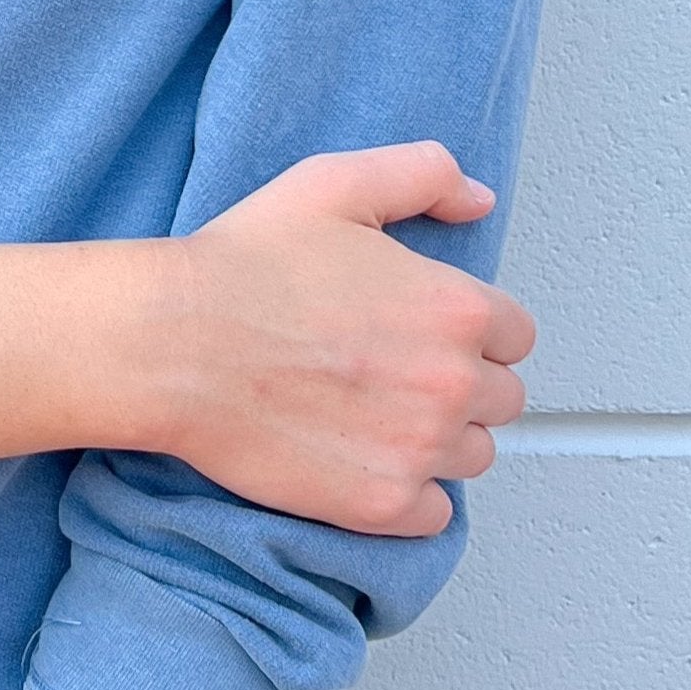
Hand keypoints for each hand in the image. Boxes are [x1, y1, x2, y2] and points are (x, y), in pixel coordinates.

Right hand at [160, 140, 533, 534]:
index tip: (424, 328)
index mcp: (455, 308)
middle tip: (394, 368)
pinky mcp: (382, 504)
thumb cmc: (245, 267)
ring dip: (438, 437)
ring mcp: (420, 450)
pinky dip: (408, 492)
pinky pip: (435, 513)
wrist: (175, 344)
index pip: (515, 334)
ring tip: (375, 412)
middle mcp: (453, 384)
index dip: (469, 327)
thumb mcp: (334, 186)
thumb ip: (422, 176)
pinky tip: (364, 456)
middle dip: (459, 382)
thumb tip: (477, 198)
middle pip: (501, 398)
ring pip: (472, 454)